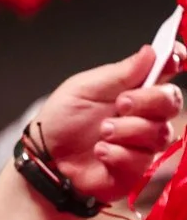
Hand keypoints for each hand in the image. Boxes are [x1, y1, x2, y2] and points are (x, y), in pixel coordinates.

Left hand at [34, 44, 185, 205]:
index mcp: (132, 88)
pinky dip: (117, 153)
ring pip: (160, 133)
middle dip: (148, 101)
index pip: (166, 71)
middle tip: (121, 104)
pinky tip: (99, 151)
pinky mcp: (137, 168)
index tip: (175, 57)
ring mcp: (143, 142)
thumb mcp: (84, 89)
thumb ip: (120, 73)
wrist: (45, 155)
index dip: (176, 60)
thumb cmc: (63, 118)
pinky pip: (142, 159)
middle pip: (172, 102)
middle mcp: (145, 114)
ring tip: (102, 131)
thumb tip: (151, 51)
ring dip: (128, 130)